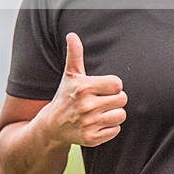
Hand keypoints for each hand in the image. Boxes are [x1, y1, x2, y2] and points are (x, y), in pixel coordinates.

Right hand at [41, 32, 127, 147]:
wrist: (52, 126)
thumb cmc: (66, 96)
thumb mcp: (70, 75)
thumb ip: (75, 54)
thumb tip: (72, 35)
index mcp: (84, 87)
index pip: (117, 84)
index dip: (113, 86)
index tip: (103, 88)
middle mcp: (87, 106)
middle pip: (122, 100)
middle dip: (115, 99)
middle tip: (102, 100)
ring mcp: (89, 124)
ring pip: (121, 116)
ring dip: (114, 114)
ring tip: (101, 112)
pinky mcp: (92, 139)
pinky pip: (116, 130)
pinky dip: (110, 128)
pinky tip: (98, 124)